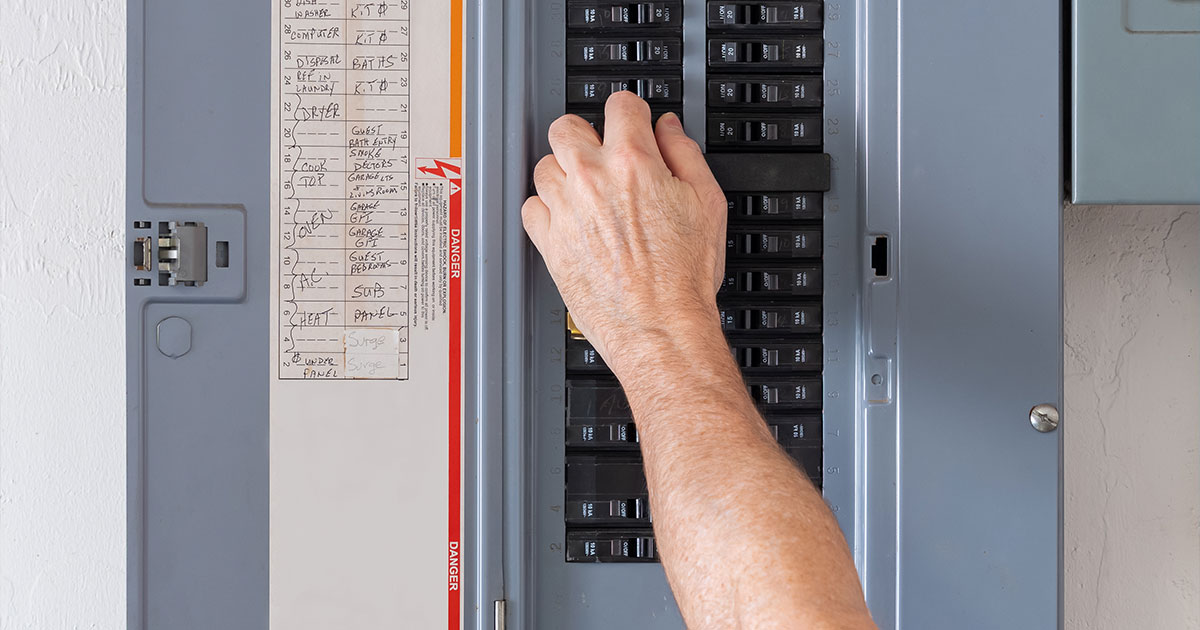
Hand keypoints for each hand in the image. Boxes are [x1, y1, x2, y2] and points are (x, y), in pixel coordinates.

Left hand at [522, 92, 727, 375]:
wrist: (660, 328)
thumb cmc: (684, 277)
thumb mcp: (708, 202)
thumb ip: (685, 154)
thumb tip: (669, 129)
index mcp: (633, 162)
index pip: (620, 105)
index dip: (631, 112)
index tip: (632, 123)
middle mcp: (592, 180)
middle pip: (566, 127)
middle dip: (585, 134)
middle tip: (601, 153)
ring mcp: (565, 210)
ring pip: (544, 165)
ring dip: (563, 173)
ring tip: (586, 192)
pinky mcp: (549, 242)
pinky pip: (531, 206)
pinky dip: (546, 208)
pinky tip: (570, 219)